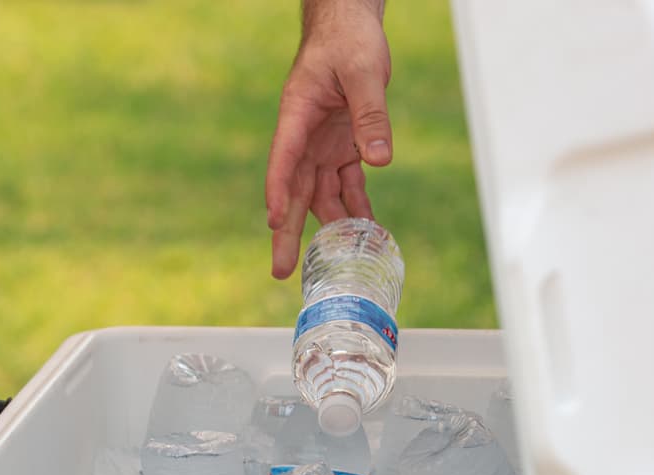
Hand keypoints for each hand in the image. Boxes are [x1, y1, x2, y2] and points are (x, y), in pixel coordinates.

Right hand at [266, 0, 392, 278]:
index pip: (284, 159)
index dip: (278, 192)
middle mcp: (305, 137)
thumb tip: (379, 160)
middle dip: (288, 231)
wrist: (350, 26)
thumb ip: (371, 115)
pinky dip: (357, 208)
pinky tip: (365, 232)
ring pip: (320, 194)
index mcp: (298, 114)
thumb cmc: (348, 40)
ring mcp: (323, 145)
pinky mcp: (343, 147)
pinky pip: (348, 184)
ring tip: (336, 262)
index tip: (274, 222)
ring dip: (329, 226)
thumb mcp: (364, 71)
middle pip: (293, 190)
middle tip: (280, 270)